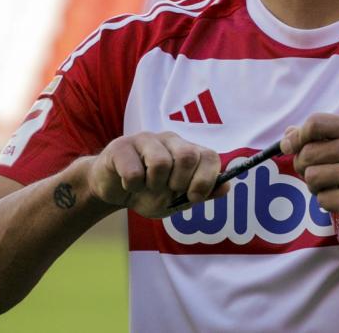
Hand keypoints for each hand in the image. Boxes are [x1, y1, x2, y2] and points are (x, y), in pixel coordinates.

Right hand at [86, 131, 225, 217]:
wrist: (113, 191)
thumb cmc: (148, 193)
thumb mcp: (177, 199)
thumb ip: (201, 193)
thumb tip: (225, 187)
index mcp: (187, 151)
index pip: (209, 156)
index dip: (206, 180)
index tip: (193, 197)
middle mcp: (170, 140)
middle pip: (187, 156)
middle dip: (179, 183)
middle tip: (167, 190)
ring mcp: (145, 140)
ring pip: (160, 162)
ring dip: (154, 185)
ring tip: (146, 187)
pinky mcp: (121, 146)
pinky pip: (133, 172)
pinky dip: (132, 187)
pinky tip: (128, 185)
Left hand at [282, 114, 338, 235]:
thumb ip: (330, 134)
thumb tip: (290, 134)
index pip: (315, 123)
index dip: (297, 136)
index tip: (291, 146)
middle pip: (307, 153)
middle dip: (304, 166)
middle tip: (318, 173)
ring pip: (311, 178)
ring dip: (317, 186)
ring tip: (335, 186)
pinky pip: (322, 200)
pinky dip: (328, 202)